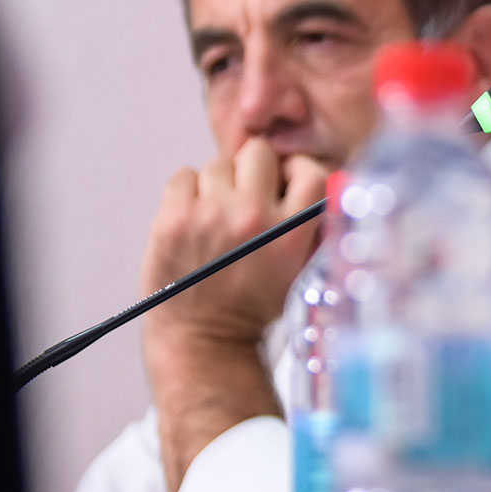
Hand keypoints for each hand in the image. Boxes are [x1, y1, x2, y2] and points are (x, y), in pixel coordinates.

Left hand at [141, 137, 328, 344]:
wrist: (203, 338)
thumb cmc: (254, 304)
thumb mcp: (302, 269)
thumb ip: (314, 227)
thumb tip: (319, 181)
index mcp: (290, 232)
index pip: (309, 169)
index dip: (296, 172)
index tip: (286, 184)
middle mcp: (252, 217)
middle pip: (258, 153)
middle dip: (255, 171)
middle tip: (248, 197)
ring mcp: (209, 216)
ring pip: (217, 164)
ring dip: (219, 185)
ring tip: (217, 216)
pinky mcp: (171, 220)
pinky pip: (182, 176)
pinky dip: (187, 192)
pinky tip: (194, 217)